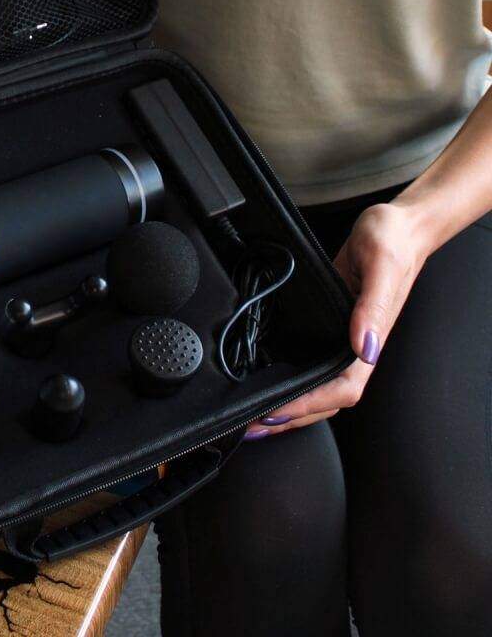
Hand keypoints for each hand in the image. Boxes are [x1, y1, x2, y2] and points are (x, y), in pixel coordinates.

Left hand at [245, 201, 428, 439]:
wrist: (397, 224)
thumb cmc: (393, 240)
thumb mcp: (381, 265)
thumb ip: (372, 307)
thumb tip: (364, 347)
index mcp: (370, 339)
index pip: (343, 390)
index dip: (310, 406)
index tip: (277, 413)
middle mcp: (356, 344)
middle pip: (326, 398)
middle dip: (292, 417)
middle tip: (252, 426)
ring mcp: (343, 336)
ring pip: (317, 383)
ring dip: (289, 402)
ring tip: (254, 415)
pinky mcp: (330, 322)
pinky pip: (310, 358)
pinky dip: (289, 374)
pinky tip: (265, 376)